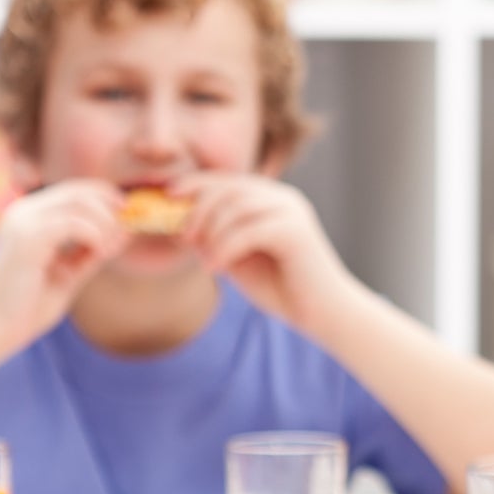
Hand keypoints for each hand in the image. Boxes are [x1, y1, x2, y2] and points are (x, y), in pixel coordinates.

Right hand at [0, 180, 127, 352]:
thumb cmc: (29, 305)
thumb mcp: (69, 273)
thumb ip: (91, 252)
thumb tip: (124, 233)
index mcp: (30, 217)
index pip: (74, 190)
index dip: (106, 197)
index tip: (129, 216)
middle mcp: (23, 212)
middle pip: (79, 191)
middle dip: (111, 208)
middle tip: (129, 228)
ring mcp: (23, 222)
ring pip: (79, 203)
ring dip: (107, 224)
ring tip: (114, 248)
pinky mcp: (27, 239)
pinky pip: (73, 223)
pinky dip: (96, 235)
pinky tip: (103, 252)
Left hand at [175, 173, 349, 331]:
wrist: (324, 313)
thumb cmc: (283, 288)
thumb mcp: (240, 259)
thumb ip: (218, 240)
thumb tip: (183, 230)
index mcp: (272, 200)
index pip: (228, 180)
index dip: (196, 183)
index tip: (168, 194)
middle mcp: (284, 199)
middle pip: (229, 187)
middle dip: (199, 209)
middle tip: (184, 237)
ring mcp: (292, 213)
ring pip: (237, 206)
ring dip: (211, 233)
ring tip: (204, 259)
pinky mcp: (296, 233)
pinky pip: (248, 231)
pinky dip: (224, 248)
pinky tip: (216, 268)